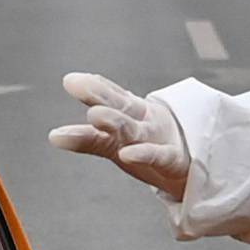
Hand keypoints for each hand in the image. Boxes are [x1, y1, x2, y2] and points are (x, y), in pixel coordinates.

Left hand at [49, 72, 190, 195]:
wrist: (196, 169)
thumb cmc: (152, 149)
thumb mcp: (117, 144)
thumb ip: (88, 138)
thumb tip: (53, 135)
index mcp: (133, 114)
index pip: (111, 97)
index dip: (93, 88)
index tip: (71, 81)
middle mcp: (144, 122)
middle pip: (120, 107)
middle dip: (100, 96)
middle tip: (77, 85)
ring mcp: (159, 140)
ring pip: (135, 129)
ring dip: (116, 121)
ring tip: (95, 115)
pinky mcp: (173, 161)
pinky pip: (158, 156)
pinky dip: (143, 153)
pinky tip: (125, 154)